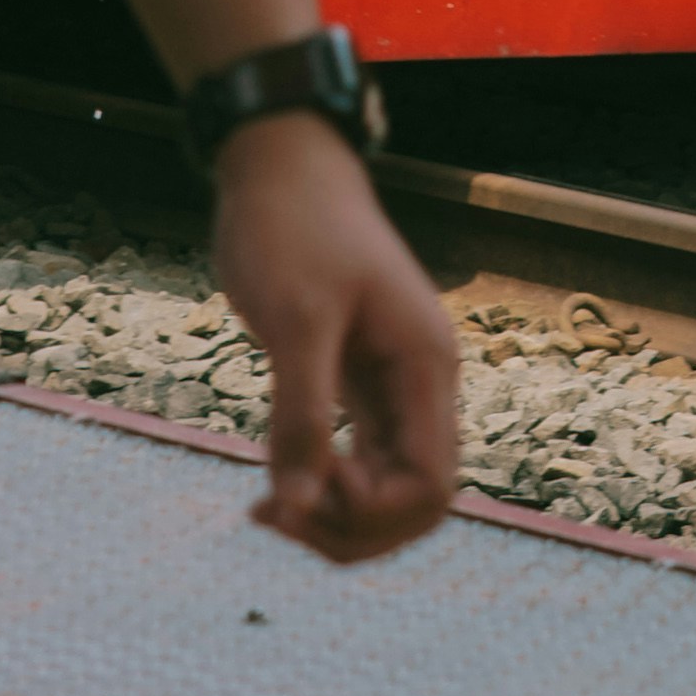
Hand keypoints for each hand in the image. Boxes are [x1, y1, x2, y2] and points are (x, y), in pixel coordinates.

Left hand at [209, 118, 460, 563]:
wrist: (281, 167)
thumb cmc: (292, 227)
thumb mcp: (294, 319)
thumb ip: (300, 413)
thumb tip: (294, 506)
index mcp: (425, 366)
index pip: (431, 487)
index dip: (371, 514)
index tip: (303, 483)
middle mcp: (420, 384)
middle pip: (415, 503)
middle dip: (352, 529)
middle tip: (275, 510)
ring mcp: (392, 387)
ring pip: (387, 491)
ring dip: (333, 518)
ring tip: (265, 508)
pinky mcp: (357, 385)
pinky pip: (358, 466)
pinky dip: (319, 489)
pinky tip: (270, 494)